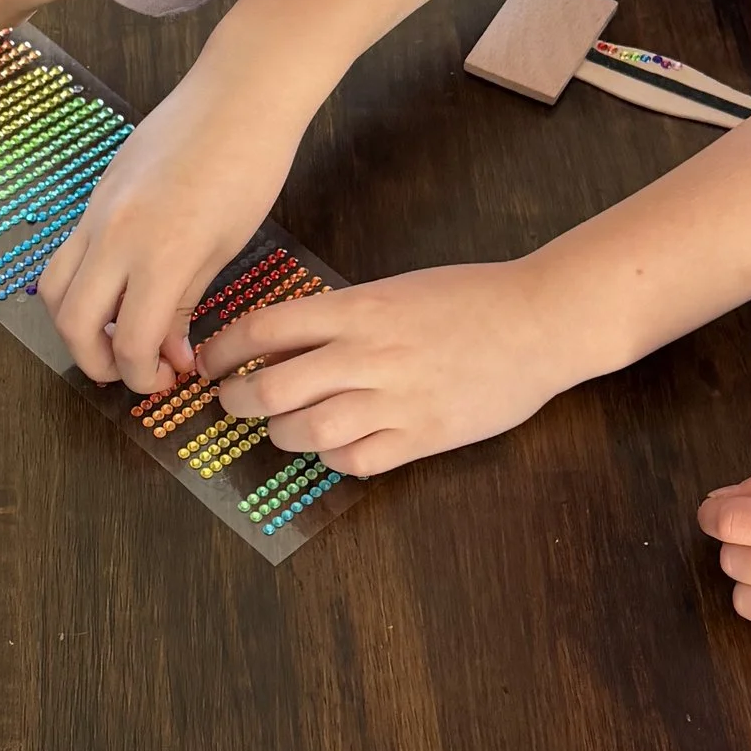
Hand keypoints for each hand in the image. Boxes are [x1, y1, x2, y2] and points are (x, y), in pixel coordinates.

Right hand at [37, 67, 306, 393]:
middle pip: (73, 322)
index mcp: (161, 252)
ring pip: (55, 288)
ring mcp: (98, 211)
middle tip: (132, 372)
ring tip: (114, 337)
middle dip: (97, 361)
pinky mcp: (95, 195)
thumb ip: (184, 302)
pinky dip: (80, 285)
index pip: (129, 340)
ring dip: (76, 325)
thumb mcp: (224, 246)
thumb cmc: (250, 165)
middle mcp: (116, 234)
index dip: (143, 375)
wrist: (239, 92)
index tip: (167, 379)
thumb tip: (167, 352)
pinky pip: (68, 252)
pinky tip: (116, 291)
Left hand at [200, 262, 561, 476]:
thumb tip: (279, 344)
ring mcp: (395, 399)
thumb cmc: (468, 299)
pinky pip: (354, 460)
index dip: (222, 352)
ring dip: (283, 434)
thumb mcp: (394, 289)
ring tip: (285, 427)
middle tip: (232, 403)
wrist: (539, 322)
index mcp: (357, 308)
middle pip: (270, 388)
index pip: (261, 329)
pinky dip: (334, 458)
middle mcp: (367, 354)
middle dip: (236, 401)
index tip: (211, 364)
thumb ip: (339, 316)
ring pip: (306, 431)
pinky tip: (338, 446)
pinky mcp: (422, 436)